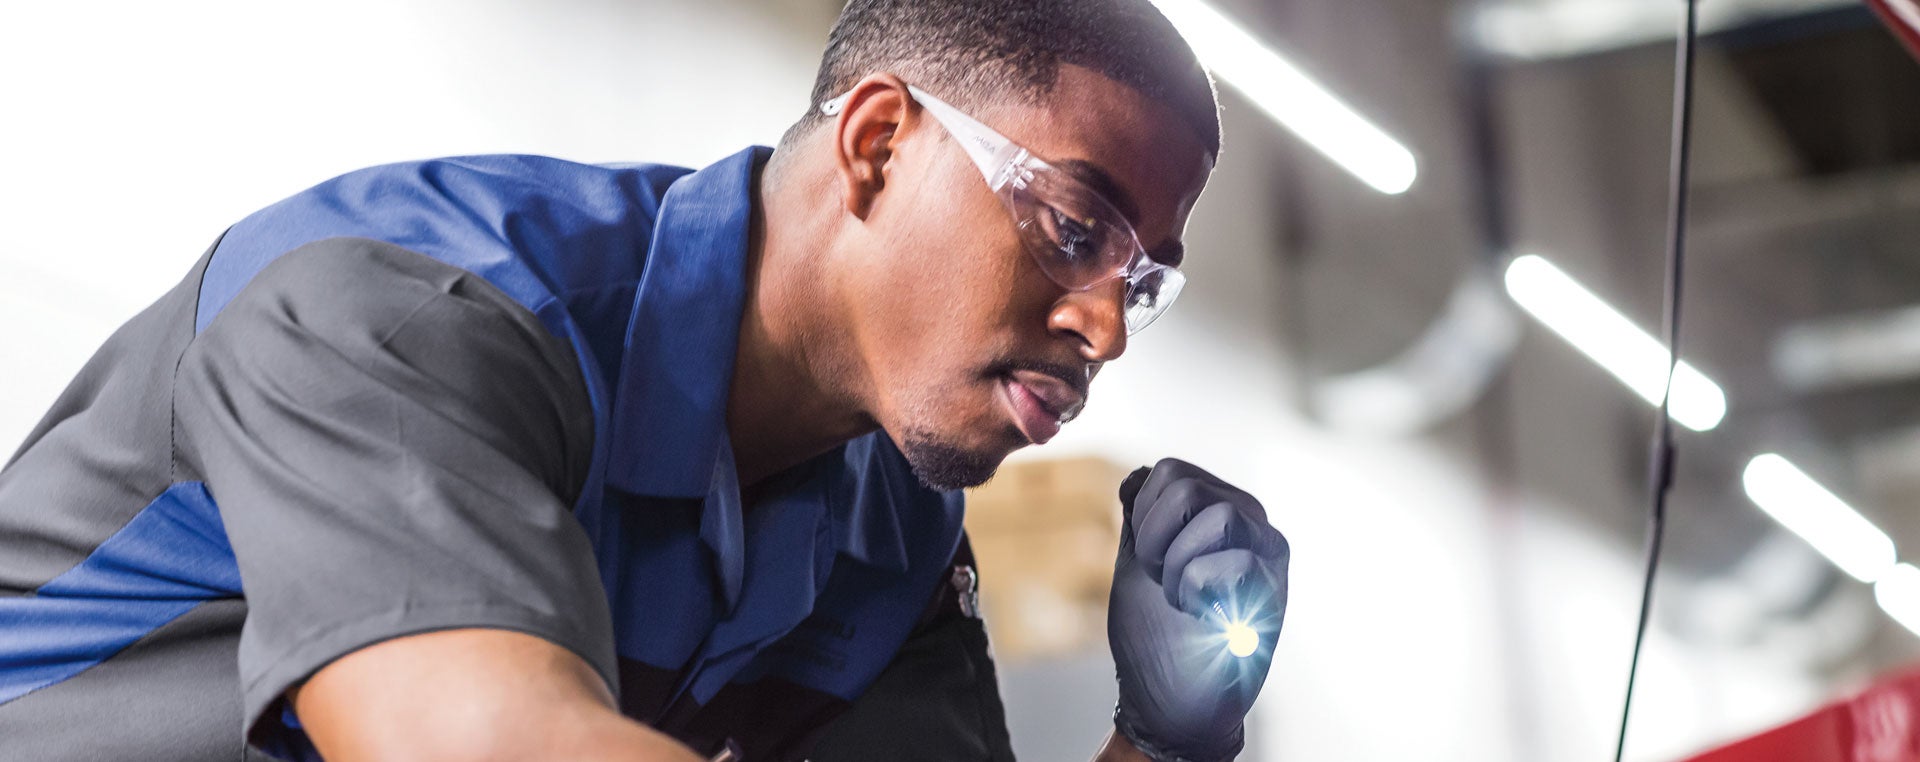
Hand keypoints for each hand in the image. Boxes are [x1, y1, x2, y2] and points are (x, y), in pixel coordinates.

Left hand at [1107, 459, 1288, 761]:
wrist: (1170, 703)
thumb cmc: (1155, 638)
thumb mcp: (1136, 566)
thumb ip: (1141, 519)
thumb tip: (1137, 477)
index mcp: (1213, 510)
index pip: (1168, 470)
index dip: (1142, 515)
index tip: (1147, 561)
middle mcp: (1248, 521)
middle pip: (1186, 485)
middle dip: (1154, 540)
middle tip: (1164, 583)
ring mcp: (1267, 552)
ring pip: (1217, 515)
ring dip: (1178, 568)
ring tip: (1186, 601)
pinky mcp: (1276, 588)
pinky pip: (1233, 563)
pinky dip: (1200, 593)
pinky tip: (1206, 618)